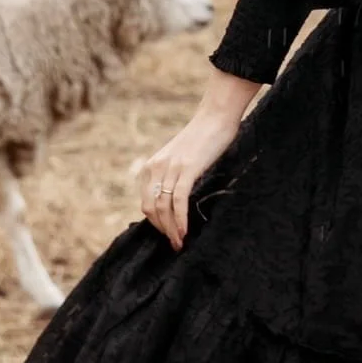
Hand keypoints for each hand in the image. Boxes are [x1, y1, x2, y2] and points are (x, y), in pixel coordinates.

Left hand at [132, 72, 260, 249]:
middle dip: (163, 230)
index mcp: (151, 167)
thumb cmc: (203, 140)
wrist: (215, 117)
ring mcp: (170, 168)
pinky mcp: (186, 168)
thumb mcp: (180, 160)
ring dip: (172, 229)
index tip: (169, 235)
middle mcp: (156, 168)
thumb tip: (175, 204)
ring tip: (181, 243)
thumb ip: (172, 178)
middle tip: (176, 244)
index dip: (156, 223)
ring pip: (164, 208)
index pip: (146, 204)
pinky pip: (178, 200)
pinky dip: (181, 219)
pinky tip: (186, 231)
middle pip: (152, 209)